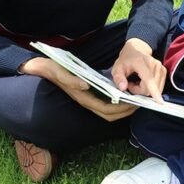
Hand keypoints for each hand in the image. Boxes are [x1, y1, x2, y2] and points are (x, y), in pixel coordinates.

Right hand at [20, 57, 137, 120]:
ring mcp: (87, 98)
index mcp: (83, 98)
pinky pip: (106, 102)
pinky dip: (116, 101)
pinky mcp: (88, 94)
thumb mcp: (61, 72)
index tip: (134, 104)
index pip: (106, 110)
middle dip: (125, 111)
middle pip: (110, 114)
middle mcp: (86, 101)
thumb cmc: (53, 69)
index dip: (121, 110)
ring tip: (135, 100)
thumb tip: (86, 86)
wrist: (42, 68)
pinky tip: (124, 92)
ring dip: (122, 108)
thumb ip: (72, 80)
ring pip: (108, 110)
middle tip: (140, 103)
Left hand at [111, 38, 166, 103]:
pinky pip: (158, 87)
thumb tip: (123, 88)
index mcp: (141, 62)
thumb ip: (118, 78)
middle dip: (138, 91)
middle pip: (149, 88)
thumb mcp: (117, 68)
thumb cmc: (126, 59)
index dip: (153, 91)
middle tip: (130, 84)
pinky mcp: (164, 72)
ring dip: (144, 89)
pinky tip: (143, 81)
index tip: (159, 101)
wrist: (137, 49)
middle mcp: (154, 65)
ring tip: (137, 81)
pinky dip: (150, 88)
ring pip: (154, 89)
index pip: (148, 79)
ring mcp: (161, 68)